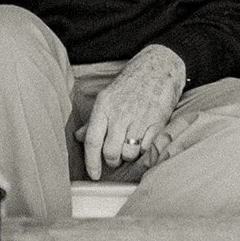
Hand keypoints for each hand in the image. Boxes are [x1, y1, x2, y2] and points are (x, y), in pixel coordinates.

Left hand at [79, 44, 184, 179]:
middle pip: (111, 152)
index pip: (92, 141)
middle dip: (111, 162)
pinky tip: (143, 142)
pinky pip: (147, 148)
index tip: (93, 174)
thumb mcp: (107, 96)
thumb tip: (80, 137)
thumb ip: (94, 119)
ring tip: (130, 147)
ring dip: (128, 156)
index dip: (91, 162)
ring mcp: (140, 118)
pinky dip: (144, 150)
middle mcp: (120, 113)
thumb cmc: (131, 82)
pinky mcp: (158, 122)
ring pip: (129, 153)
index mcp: (104, 106)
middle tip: (114, 159)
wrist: (159, 65)